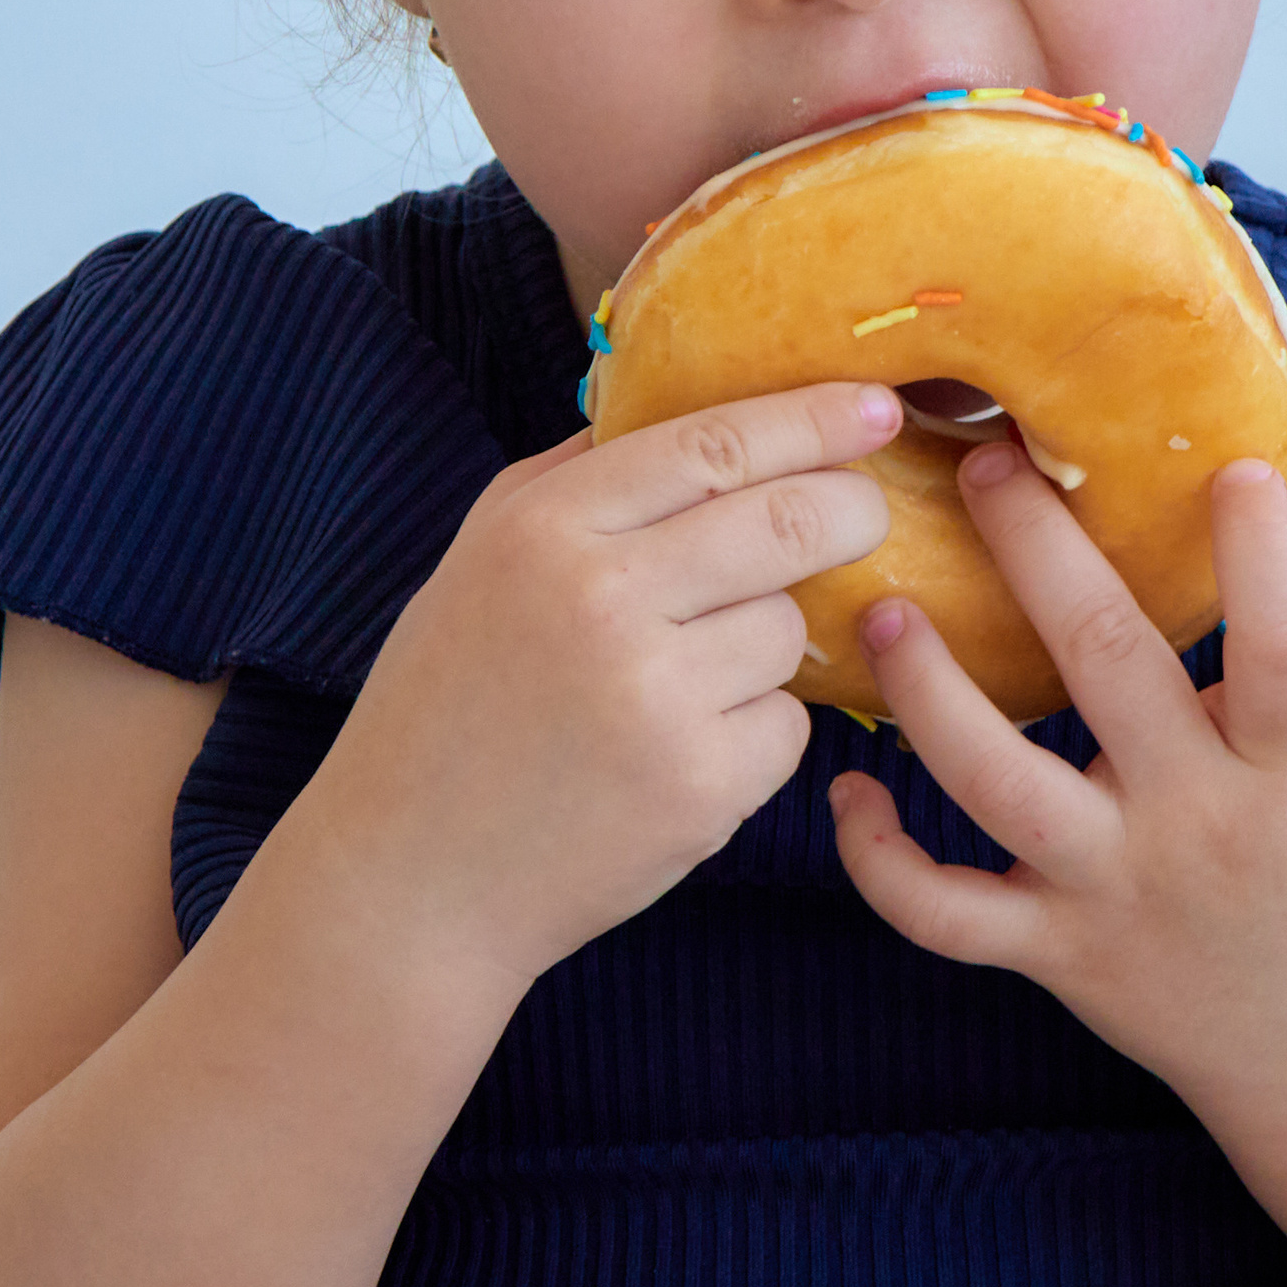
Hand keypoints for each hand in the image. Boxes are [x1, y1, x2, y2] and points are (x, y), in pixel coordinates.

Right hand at [321, 385, 898, 992]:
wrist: (409, 881)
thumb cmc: (447, 706)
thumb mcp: (483, 559)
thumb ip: (578, 476)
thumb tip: (692, 409)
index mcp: (545, 529)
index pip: (716, 445)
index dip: (815, 418)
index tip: (876, 405)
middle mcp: (602, 600)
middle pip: (790, 520)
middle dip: (852, 508)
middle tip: (863, 513)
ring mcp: (656, 698)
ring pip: (789, 628)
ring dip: (767, 643)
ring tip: (686, 677)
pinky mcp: (700, 788)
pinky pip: (786, 726)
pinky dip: (755, 734)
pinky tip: (679, 752)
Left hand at [826, 444, 1286, 1110]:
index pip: (1286, 656)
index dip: (1261, 565)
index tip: (1227, 473)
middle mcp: (1198, 823)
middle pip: (1110, 674)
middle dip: (1041, 558)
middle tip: (984, 467)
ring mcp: (1115, 889)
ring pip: (999, 787)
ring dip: (929, 695)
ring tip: (882, 614)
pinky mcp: (1055, 951)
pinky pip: (944, 913)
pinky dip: (880, 861)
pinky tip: (846, 791)